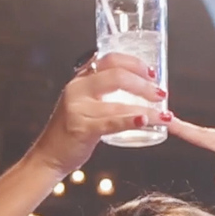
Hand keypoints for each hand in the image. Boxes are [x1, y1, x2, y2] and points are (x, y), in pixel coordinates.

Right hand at [26, 52, 166, 175]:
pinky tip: (146, 121)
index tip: (152, 73)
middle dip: (144, 84)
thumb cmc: (71, 131)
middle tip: (160, 94)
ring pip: (119, 103)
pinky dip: (131, 121)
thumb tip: (135, 83)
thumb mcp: (82, 102)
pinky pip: (112, 122)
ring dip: (148, 109)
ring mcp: (78, 108)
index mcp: (80, 80)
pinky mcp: (82, 128)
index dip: (135, 63)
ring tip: (165, 116)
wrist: (49, 155)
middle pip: (117, 76)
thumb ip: (100, 90)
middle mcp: (77, 89)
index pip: (110, 60)